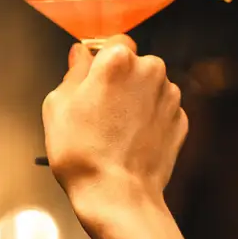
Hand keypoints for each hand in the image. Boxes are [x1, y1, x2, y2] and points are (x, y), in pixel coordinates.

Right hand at [42, 36, 187, 212]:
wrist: (117, 196)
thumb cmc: (83, 154)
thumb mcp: (57, 107)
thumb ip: (72, 73)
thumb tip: (80, 55)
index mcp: (118, 60)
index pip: (112, 42)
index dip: (100, 62)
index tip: (92, 82)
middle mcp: (151, 69)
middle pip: (134, 65)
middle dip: (121, 82)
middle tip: (101, 113)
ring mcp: (170, 96)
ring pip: (150, 88)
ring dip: (136, 101)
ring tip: (117, 132)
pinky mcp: (180, 121)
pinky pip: (161, 112)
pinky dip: (150, 122)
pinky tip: (132, 143)